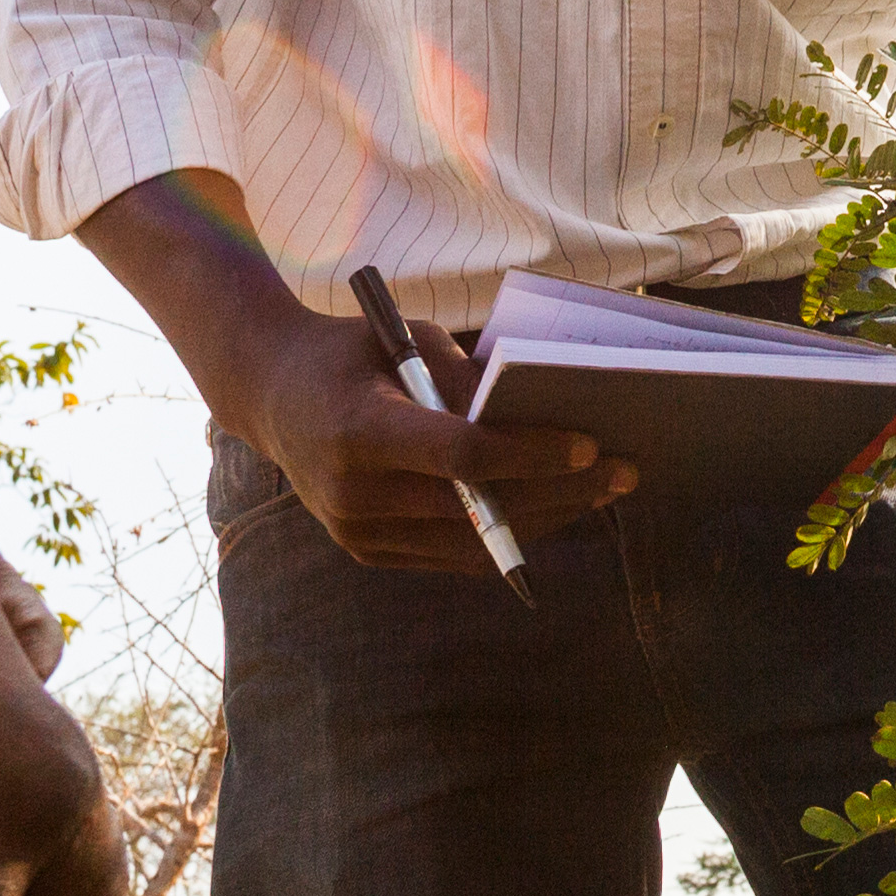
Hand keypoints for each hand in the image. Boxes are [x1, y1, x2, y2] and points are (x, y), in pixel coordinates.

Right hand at [216, 301, 631, 562]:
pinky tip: (556, 510)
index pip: (460, 456)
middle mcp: (353, 493)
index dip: (530, 455)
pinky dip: (510, 535)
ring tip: (602, 492)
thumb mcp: (406, 339)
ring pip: (472, 542)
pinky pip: (453, 556)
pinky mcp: (366, 552)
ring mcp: (357, 532)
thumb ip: (468, 377)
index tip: (589, 444)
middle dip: (560, 492)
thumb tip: (541, 414)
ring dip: (547, 520)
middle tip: (623, 472)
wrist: (272, 394)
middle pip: (476, 507)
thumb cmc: (353, 353)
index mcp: (358, 431)